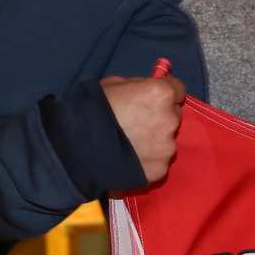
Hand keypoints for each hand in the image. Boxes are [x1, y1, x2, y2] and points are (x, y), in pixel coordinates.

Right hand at [100, 73, 185, 188]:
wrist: (76, 148)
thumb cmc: (93, 109)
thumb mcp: (114, 84)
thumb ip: (138, 87)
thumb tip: (145, 91)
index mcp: (161, 94)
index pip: (178, 89)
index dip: (164, 93)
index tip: (153, 100)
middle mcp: (170, 120)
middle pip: (174, 115)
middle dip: (161, 117)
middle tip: (138, 122)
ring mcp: (167, 148)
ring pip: (167, 140)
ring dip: (155, 139)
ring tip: (132, 144)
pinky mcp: (160, 170)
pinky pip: (159, 161)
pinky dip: (149, 159)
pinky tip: (131, 158)